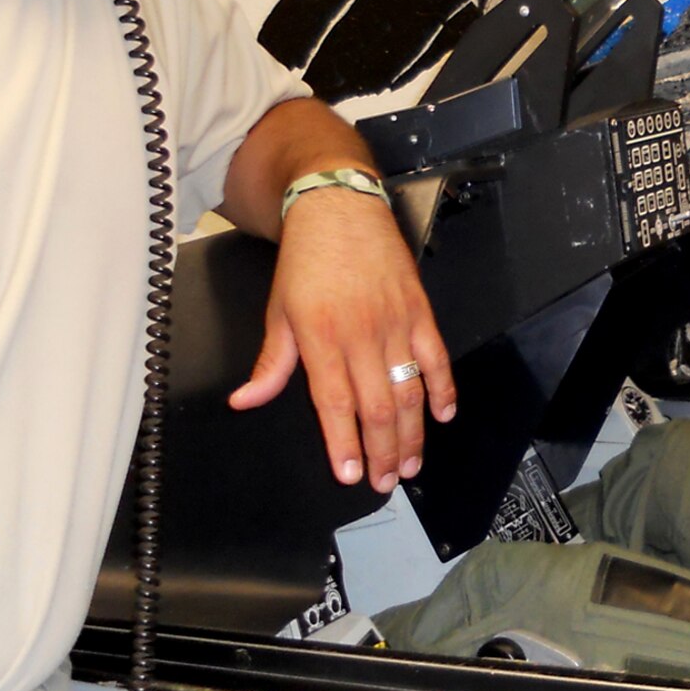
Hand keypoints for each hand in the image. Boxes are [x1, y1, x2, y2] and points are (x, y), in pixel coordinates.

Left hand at [228, 189, 454, 491]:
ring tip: (411, 464)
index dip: (345, 444)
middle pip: (378, 406)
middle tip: (385, 481)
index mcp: (321, 337)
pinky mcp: (419, 310)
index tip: (351, 475)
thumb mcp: (278, 312)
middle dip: (383, 451)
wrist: (338, 208)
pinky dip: (443, 388)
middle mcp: (361, 333)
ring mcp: (394, 322)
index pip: (335, 403)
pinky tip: (443, 415)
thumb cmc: (306, 260)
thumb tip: (246, 401)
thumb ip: (270, 364)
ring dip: (413, 433)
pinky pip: (436, 357)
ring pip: (409, 390)